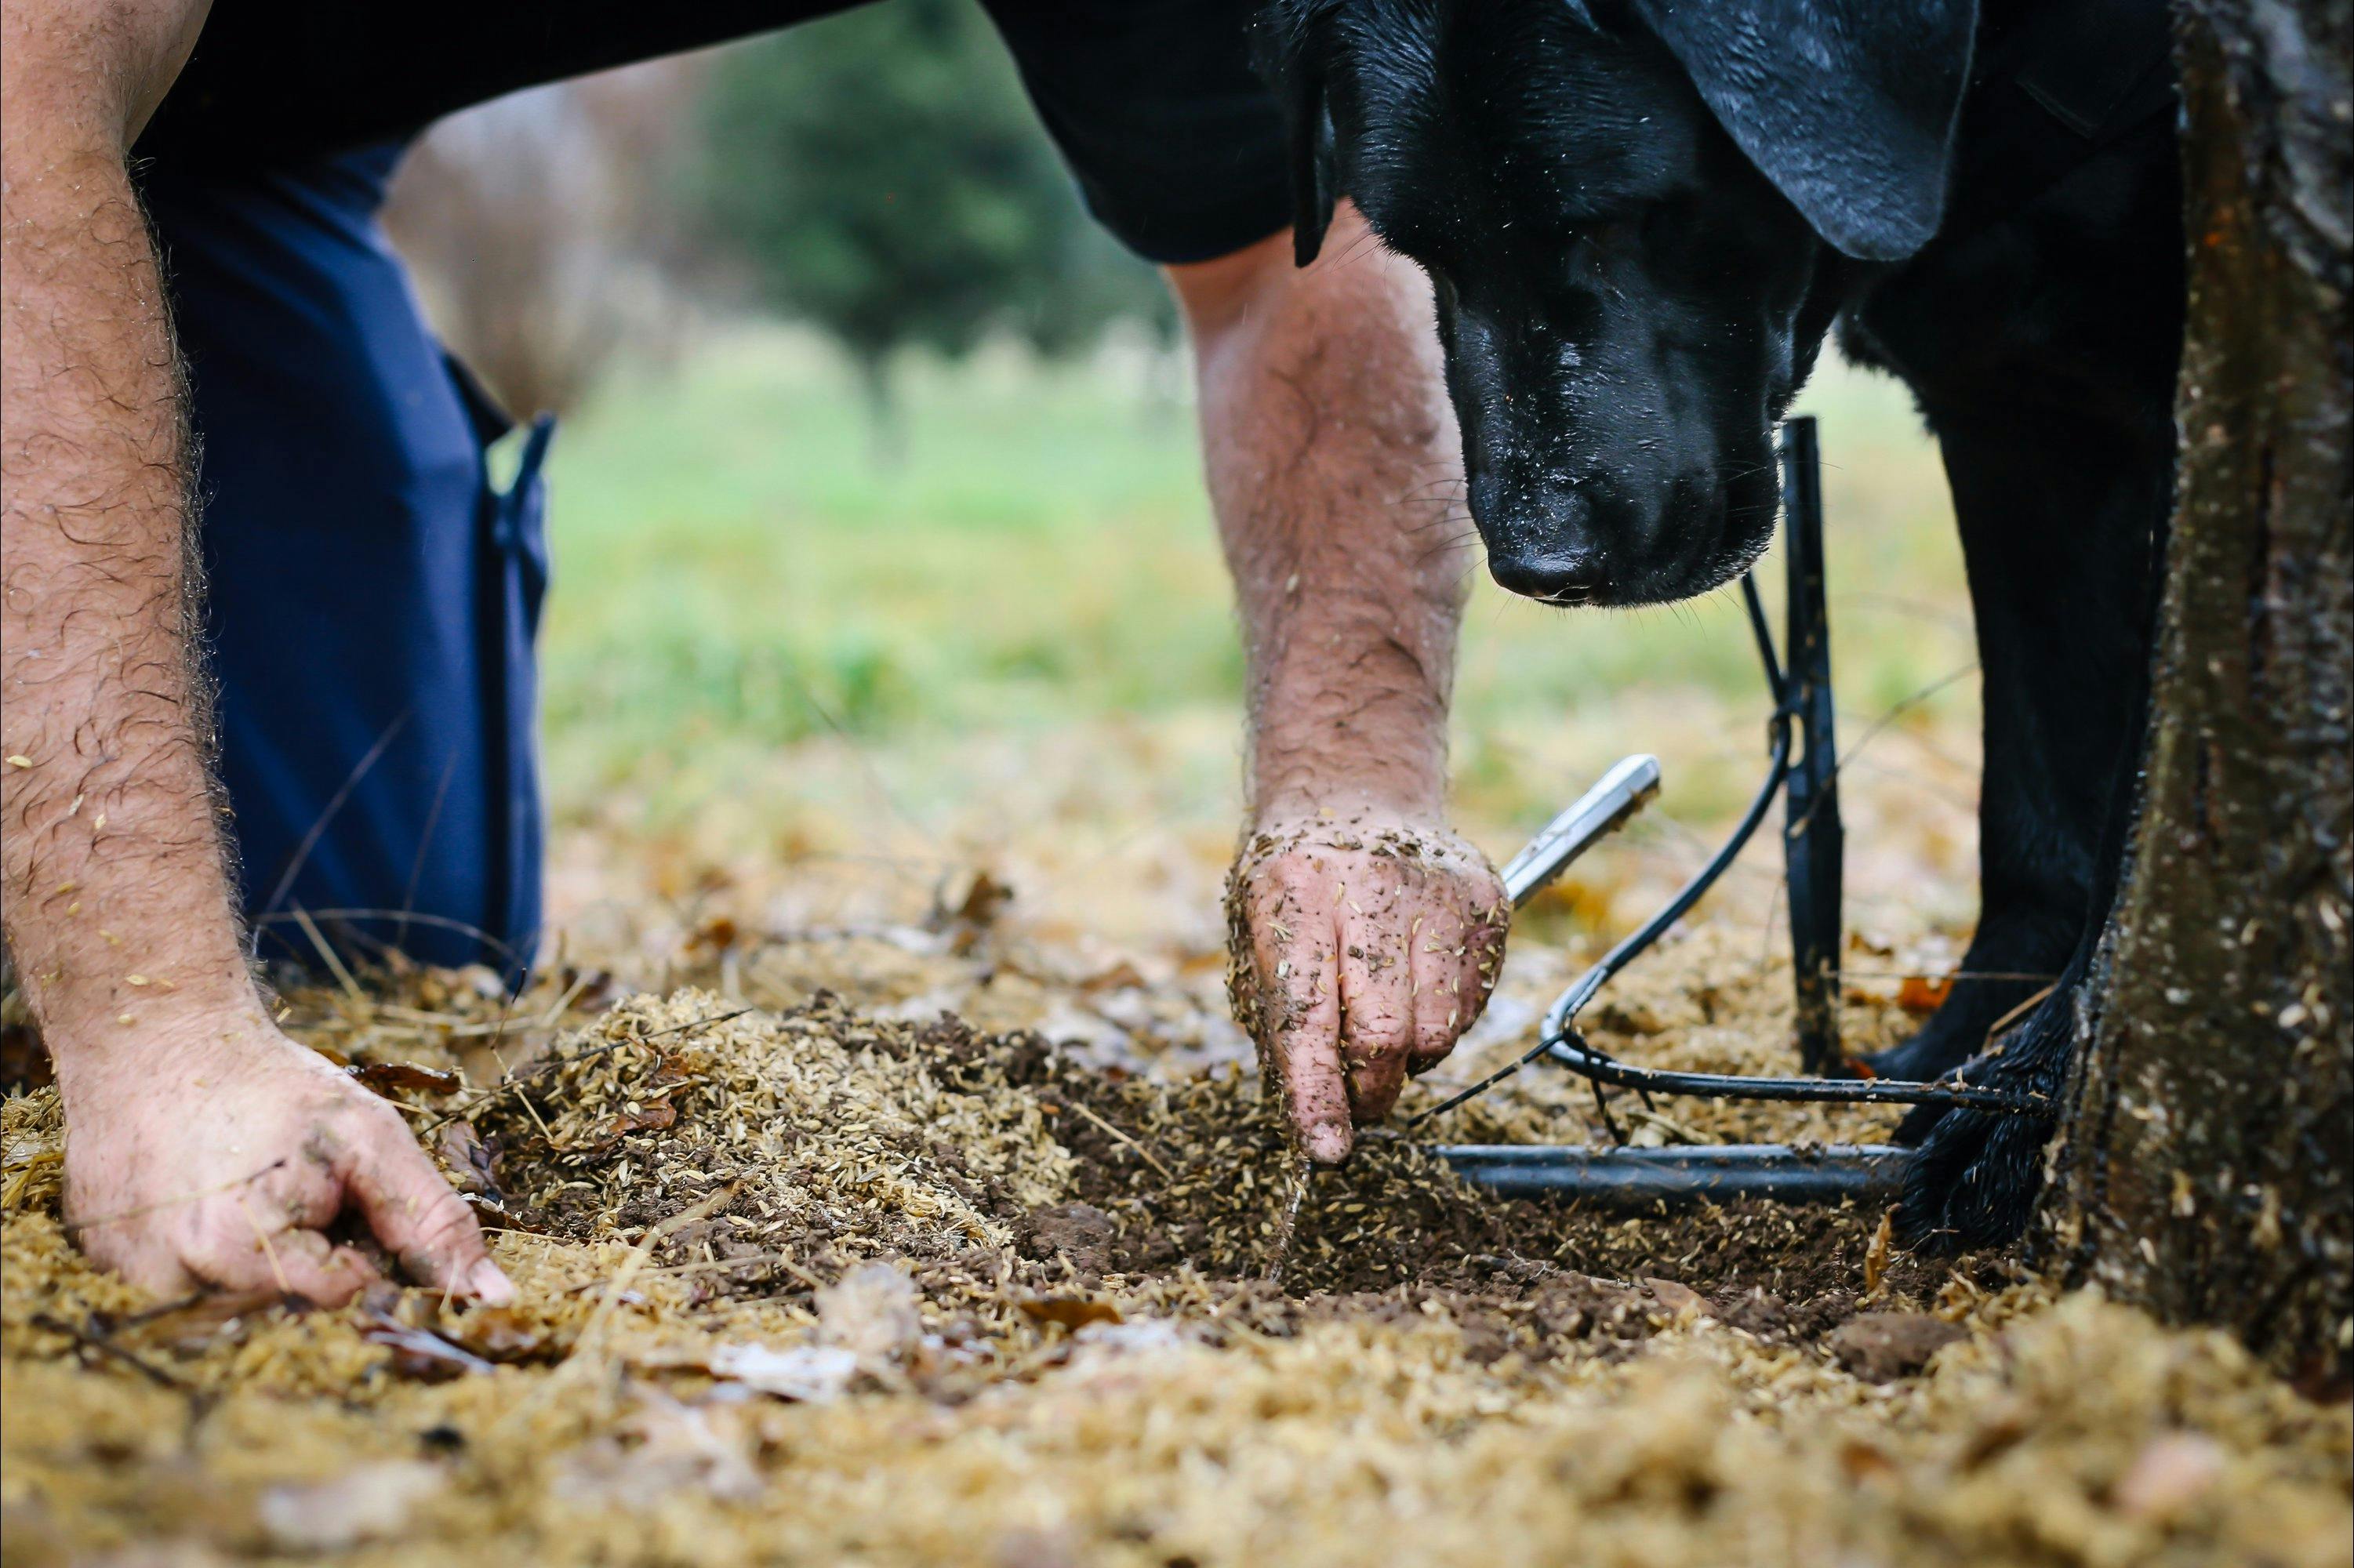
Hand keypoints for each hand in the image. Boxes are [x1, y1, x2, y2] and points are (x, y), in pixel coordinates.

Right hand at [56, 1006, 513, 1305]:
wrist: (155, 1044)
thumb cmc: (273, 1091)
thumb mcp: (371, 1141)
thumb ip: (433, 1222)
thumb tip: (493, 1298)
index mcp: (240, 1254)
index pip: (346, 1301)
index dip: (362, 1250)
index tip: (340, 1199)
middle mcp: (173, 1287)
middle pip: (291, 1317)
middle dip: (312, 1265)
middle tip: (290, 1196)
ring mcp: (129, 1287)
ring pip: (240, 1314)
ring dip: (261, 1269)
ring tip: (247, 1199)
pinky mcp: (106, 1276)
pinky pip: (184, 1297)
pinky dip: (209, 1265)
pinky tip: (205, 1207)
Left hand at [1227, 813, 1507, 1162]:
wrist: (1356, 792)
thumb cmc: (1295, 883)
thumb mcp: (1255, 934)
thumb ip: (1278, 1023)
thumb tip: (1313, 1122)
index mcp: (1293, 889)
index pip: (1308, 1015)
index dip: (1318, 1093)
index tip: (1326, 1148)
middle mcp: (1371, 884)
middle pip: (1384, 1035)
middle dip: (1369, 1089)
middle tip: (1356, 1096)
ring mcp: (1439, 890)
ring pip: (1438, 1033)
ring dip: (1408, 1058)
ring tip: (1382, 1022)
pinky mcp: (1488, 901)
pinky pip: (1472, 1008)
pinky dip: (1441, 1022)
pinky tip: (1415, 985)